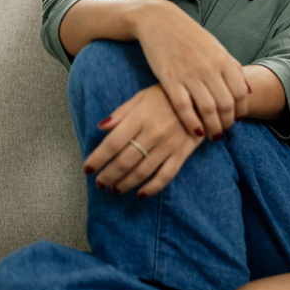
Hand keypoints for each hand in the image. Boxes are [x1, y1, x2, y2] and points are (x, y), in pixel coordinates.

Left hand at [85, 84, 204, 197]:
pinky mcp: (182, 153)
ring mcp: (168, 145)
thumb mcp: (142, 96)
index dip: (97, 158)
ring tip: (114, 189)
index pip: (112, 143)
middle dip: (108, 175)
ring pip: (142, 171)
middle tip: (99, 183)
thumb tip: (100, 127)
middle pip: (124, 161)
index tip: (88, 168)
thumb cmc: (167, 96)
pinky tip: (141, 194)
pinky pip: (166, 175)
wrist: (202, 97)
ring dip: (125, 183)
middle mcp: (153, 133)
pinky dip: (152, 188)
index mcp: (139, 117)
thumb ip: (121, 113)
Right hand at [135, 0, 249, 138]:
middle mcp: (209, 68)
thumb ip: (232, 67)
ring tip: (212, 134)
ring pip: (208, 109)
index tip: (237, 119)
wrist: (158, 20)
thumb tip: (248, 89)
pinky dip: (192, 122)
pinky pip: (184, 107)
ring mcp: (189, 74)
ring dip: (212, 127)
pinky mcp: (169, 79)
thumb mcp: (216, 47)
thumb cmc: (189, 36)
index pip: (241, 93)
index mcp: (223, 59)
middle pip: (226, 104)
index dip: (241, 110)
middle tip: (223, 130)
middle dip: (227, 122)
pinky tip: (195, 131)